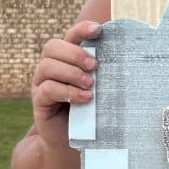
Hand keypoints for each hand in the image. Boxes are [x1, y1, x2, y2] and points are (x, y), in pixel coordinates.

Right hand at [31, 19, 101, 146]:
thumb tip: (129, 59)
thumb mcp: (99, 89)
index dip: (81, 29)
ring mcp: (41, 83)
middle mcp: (50, 67)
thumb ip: (104, 74)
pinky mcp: (39, 101)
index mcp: (65, 58)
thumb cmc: (89, 110)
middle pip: (52, 47)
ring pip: (47, 66)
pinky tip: (85, 98)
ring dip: (71, 72)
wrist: (71, 139)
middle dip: (75, 54)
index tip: (98, 30)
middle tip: (95, 66)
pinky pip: (47, 89)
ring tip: (90, 84)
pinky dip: (67, 91)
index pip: (69, 36)